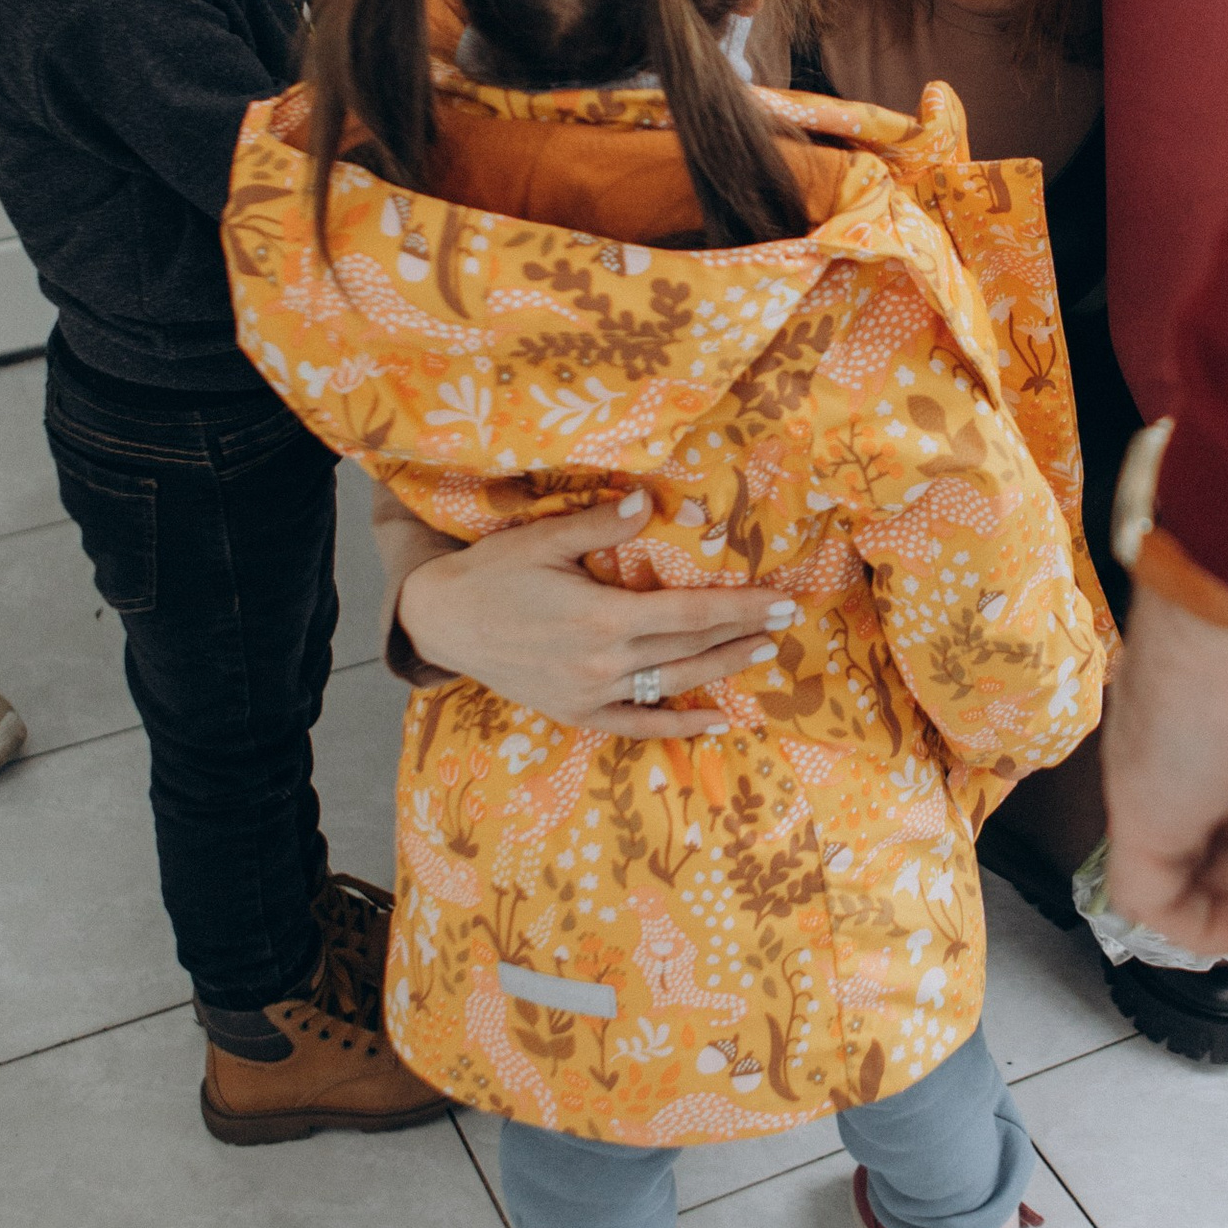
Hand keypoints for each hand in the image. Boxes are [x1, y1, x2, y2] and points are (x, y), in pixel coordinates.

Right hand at [398, 491, 795, 736]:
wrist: (441, 622)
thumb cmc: (493, 573)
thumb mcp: (544, 539)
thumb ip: (602, 526)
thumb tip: (649, 501)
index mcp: (602, 616)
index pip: (690, 611)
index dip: (740, 606)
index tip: (779, 599)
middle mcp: (604, 661)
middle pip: (690, 646)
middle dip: (743, 631)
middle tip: (785, 620)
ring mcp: (591, 692)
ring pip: (674, 682)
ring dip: (723, 669)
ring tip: (763, 653)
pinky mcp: (577, 711)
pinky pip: (638, 724)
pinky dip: (679, 725)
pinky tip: (716, 720)